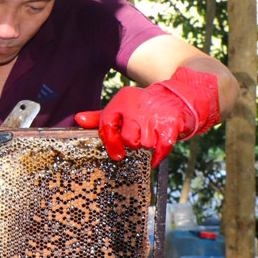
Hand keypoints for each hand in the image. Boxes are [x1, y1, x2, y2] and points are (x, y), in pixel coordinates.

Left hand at [74, 67, 220, 165]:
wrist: (178, 98)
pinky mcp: (171, 125)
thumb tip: (78, 119)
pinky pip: (161, 148)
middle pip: (127, 139)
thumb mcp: (121, 108)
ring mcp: (155, 115)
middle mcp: (138, 105)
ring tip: (152, 134)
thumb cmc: (143, 109)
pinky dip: (158, 157)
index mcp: (123, 99)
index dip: (109, 141)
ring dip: (147, 145)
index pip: (106, 124)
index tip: (115, 154)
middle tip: (139, 137)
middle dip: (132, 144)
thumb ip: (99, 117)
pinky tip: (155, 159)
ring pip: (144, 144)